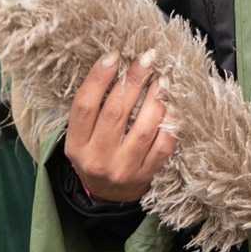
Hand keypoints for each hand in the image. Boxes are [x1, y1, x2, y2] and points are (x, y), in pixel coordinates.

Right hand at [64, 52, 176, 202]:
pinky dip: (170, 123)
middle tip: (147, 58)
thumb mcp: (84, 136)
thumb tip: (117, 64)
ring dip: (155, 99)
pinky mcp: (148, 175)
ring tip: (162, 78)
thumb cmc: (97, 153)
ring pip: (142, 129)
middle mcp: (98, 159)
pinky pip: (163, 146)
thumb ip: (95, 107)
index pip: (84, 106)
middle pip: (115, 113)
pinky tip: (173, 105)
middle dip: (133, 81)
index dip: (98, 78)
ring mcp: (124, 169)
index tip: (114, 55)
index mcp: (76, 146)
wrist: (110, 196)